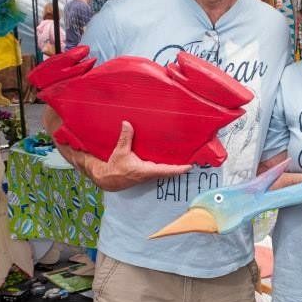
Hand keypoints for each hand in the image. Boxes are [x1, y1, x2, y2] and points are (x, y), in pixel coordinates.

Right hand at [59, 121, 191, 190]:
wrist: (107, 178)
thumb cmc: (114, 168)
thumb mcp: (119, 152)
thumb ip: (125, 138)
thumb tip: (127, 123)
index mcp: (146, 170)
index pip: (166, 170)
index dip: (179, 168)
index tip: (190, 166)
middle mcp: (150, 173)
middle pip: (169, 170)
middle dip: (181, 165)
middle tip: (194, 158)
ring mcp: (149, 173)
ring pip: (165, 169)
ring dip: (174, 163)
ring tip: (186, 156)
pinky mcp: (146, 171)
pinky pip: (159, 167)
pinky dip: (166, 163)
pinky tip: (170, 155)